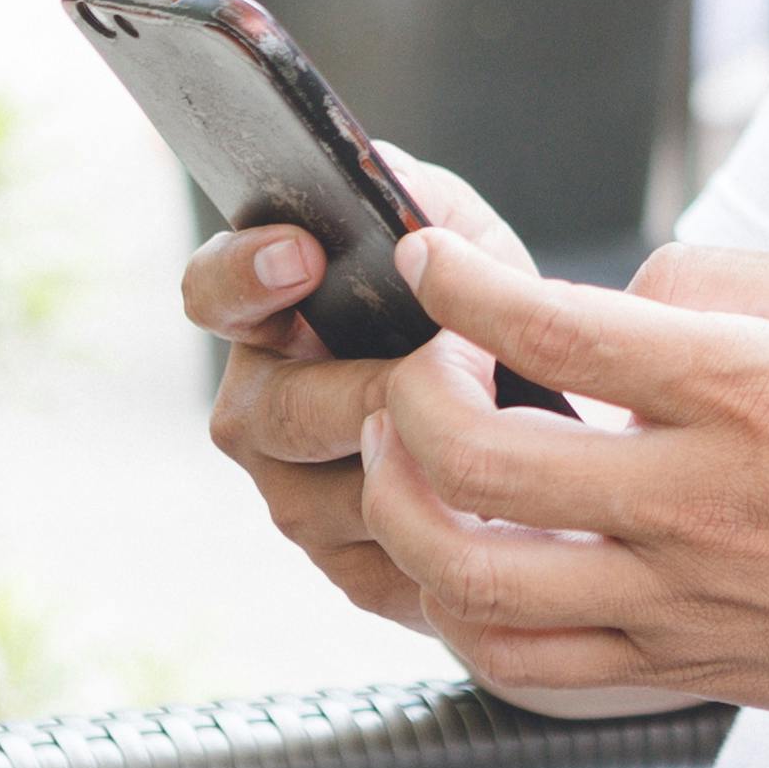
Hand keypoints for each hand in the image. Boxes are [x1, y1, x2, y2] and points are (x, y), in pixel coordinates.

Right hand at [183, 149, 533, 636]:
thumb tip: (392, 193)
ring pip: (327, 501)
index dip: (245, 274)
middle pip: (277, 413)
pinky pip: (380, 569)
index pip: (214, 291)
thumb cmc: (488, 314)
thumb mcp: (467, 241)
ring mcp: (297, 498)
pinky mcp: (351, 574)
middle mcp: (262, 410)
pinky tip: (496, 511)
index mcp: (268, 317)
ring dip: (414, 469)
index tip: (302, 255)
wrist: (554, 427)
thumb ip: (421, 203)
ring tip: (493, 439)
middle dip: (364, 389)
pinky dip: (443, 537)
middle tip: (445, 369)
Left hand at [356, 226, 768, 728]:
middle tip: (419, 363)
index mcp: (747, 394)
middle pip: (482, 464)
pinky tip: (453, 553)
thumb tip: (595, 296)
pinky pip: (519, 661)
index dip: (461, 287)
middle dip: (409, 398)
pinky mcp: (673, 668)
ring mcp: (680, 602)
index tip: (427, 262)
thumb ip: (712, 277)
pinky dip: (451, 609)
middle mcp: (701, 505)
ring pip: (475, 578)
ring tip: (409, 455)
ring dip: (402, 507)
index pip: (559, 331)